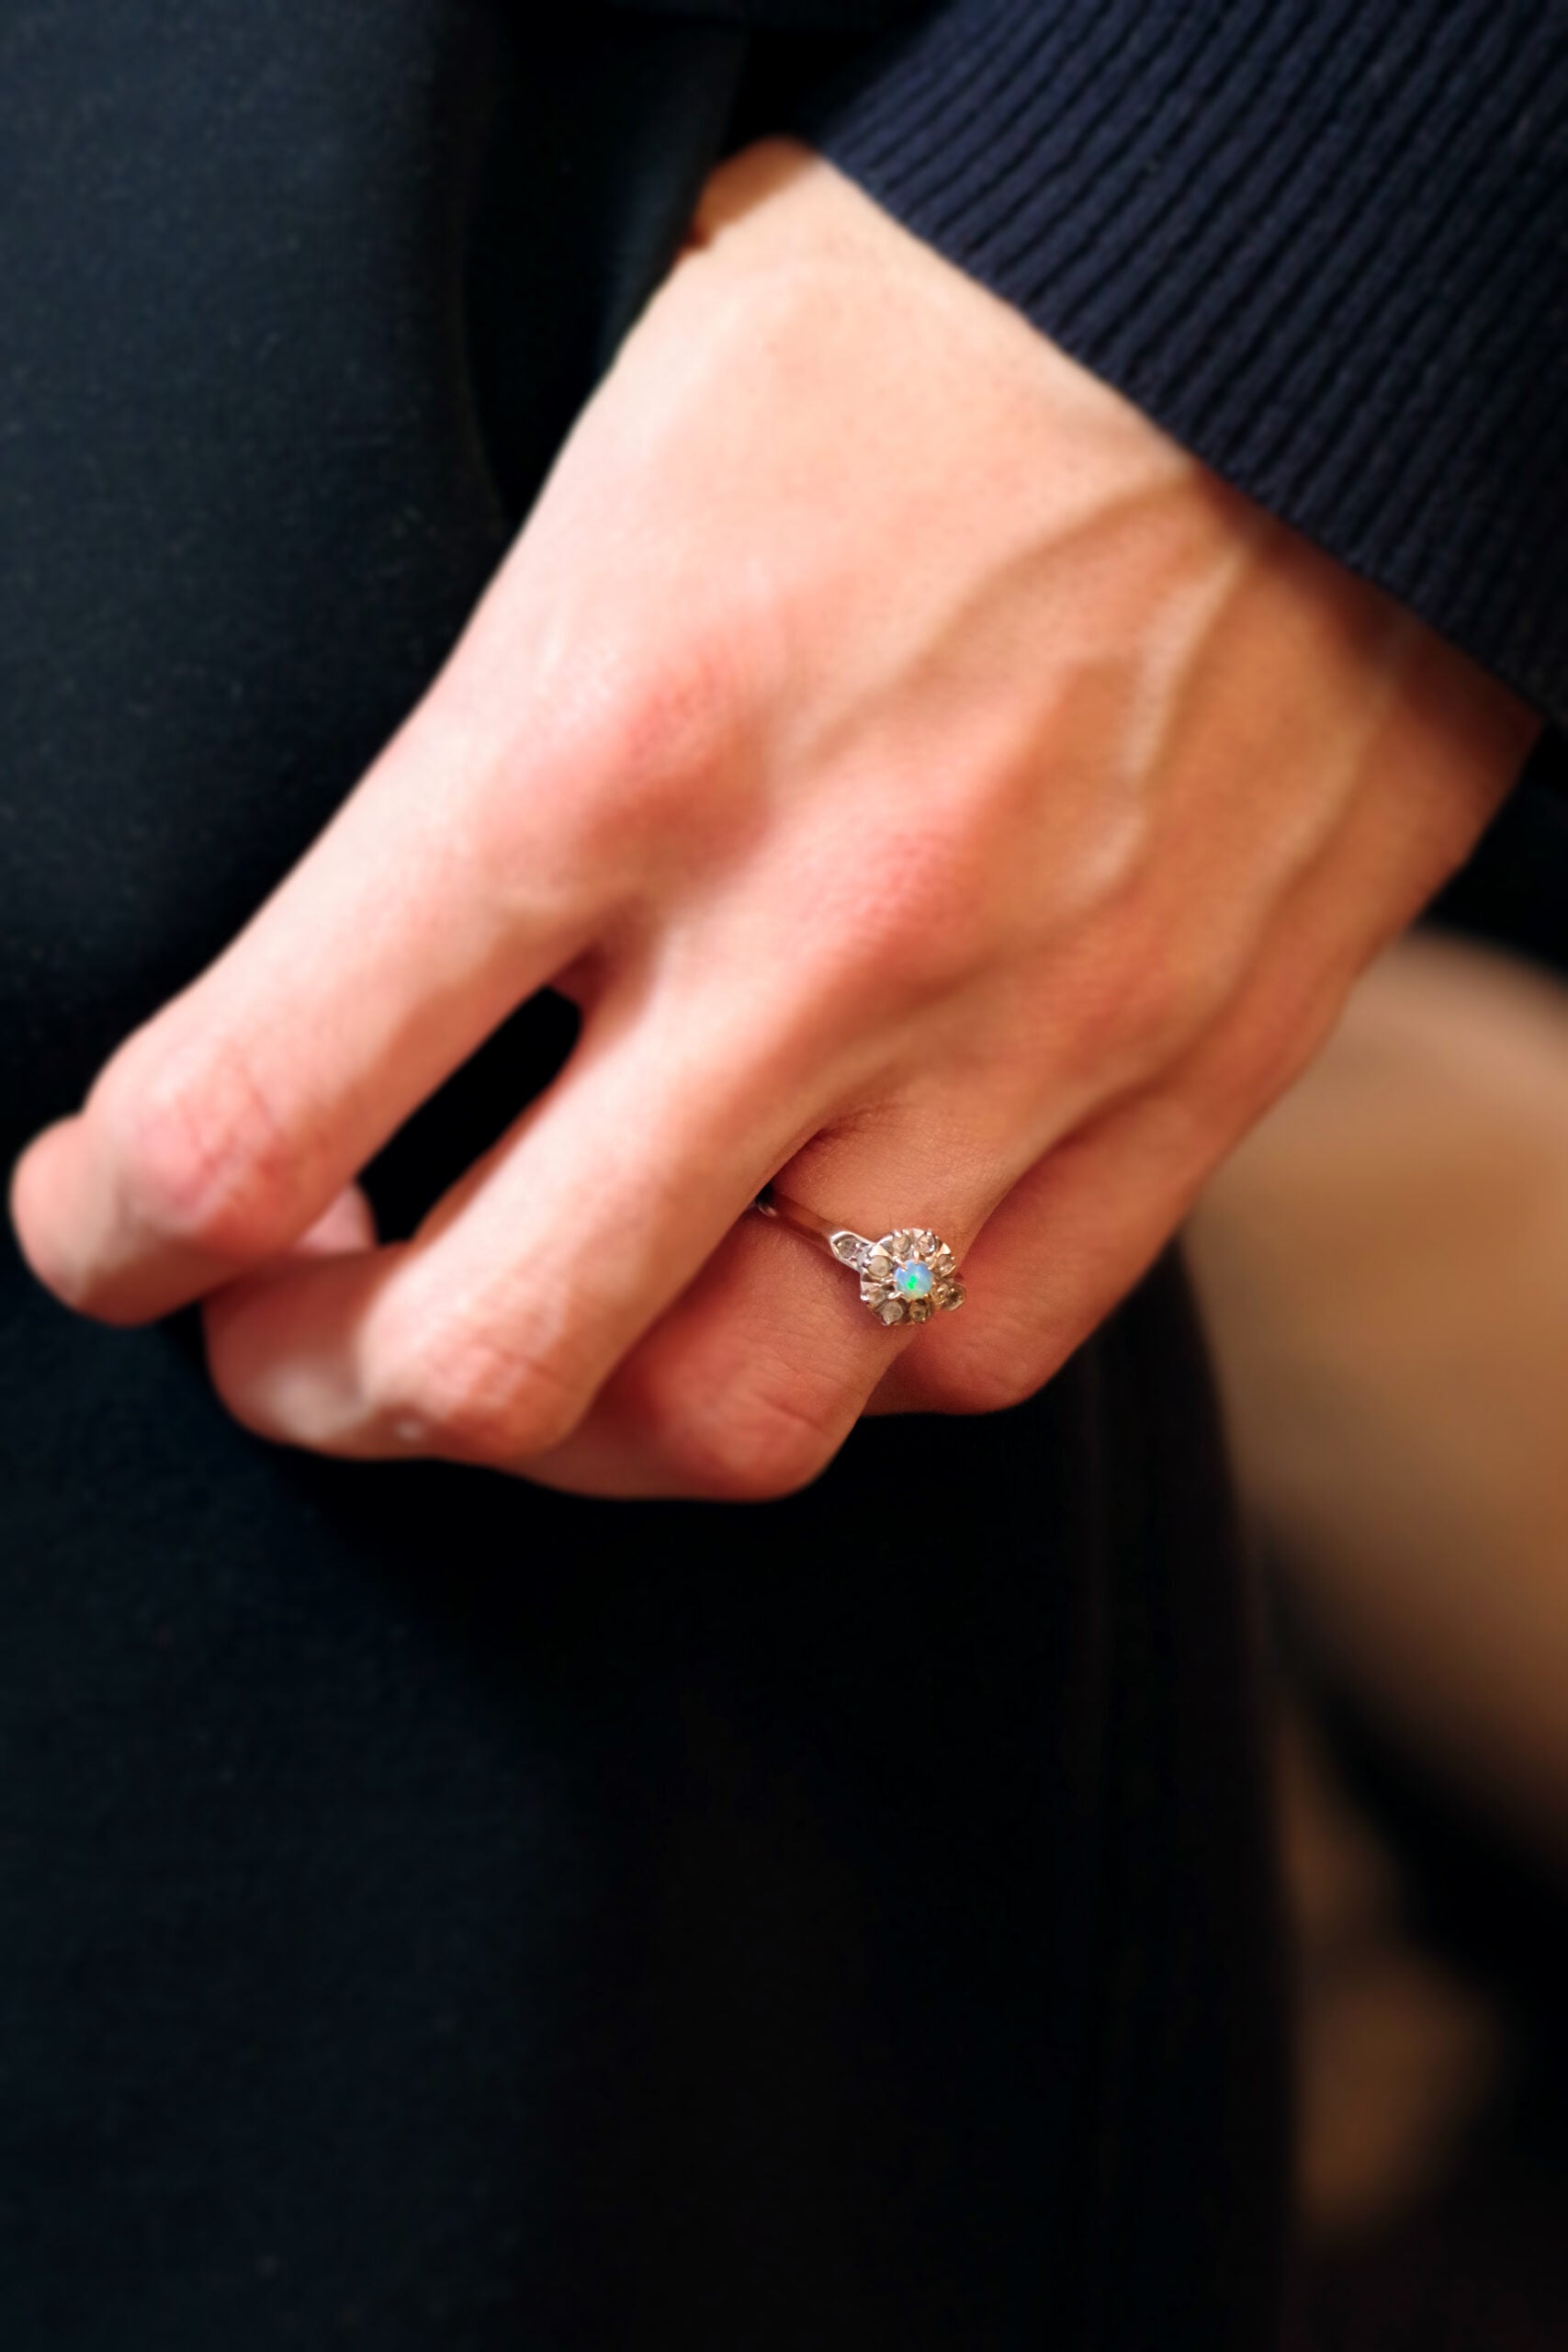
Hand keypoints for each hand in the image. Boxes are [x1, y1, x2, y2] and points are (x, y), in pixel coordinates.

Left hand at [8, 142, 1535, 1499]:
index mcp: (609, 737)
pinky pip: (972, 1355)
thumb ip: (475, 774)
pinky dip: (831, 1363)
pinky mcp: (1181, 1087)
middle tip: (289, 1332)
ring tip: (534, 1333)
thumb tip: (361, 998)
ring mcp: (1017, 1041)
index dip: (119, 1224)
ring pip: (743, 1417)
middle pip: (491, 1359)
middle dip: (319, 1383)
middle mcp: (816, 937)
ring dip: (577, 1421)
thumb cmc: (932, 357)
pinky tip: (777, 1273)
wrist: (1310, 328)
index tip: (109, 1220)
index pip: (260, 1110)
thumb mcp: (610, 489)